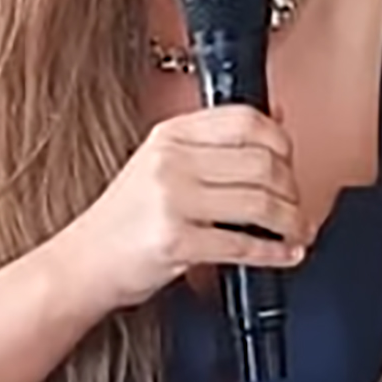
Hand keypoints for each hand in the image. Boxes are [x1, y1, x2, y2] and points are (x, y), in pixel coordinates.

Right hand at [55, 105, 312, 315]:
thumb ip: (213, 144)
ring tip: (297, 232)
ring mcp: (173, 200)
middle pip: (261, 163)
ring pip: (260, 203)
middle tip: (298, 206)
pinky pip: (244, 244)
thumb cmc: (124, 219)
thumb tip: (277, 119)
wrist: (83, 262)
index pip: (245, 120)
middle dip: (292, 190)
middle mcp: (172, 161)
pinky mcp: (177, 241)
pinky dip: (275, 253)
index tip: (291, 163)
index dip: (281, 142)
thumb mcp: (161, 163)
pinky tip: (285, 255)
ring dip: (291, 222)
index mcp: (171, 134)